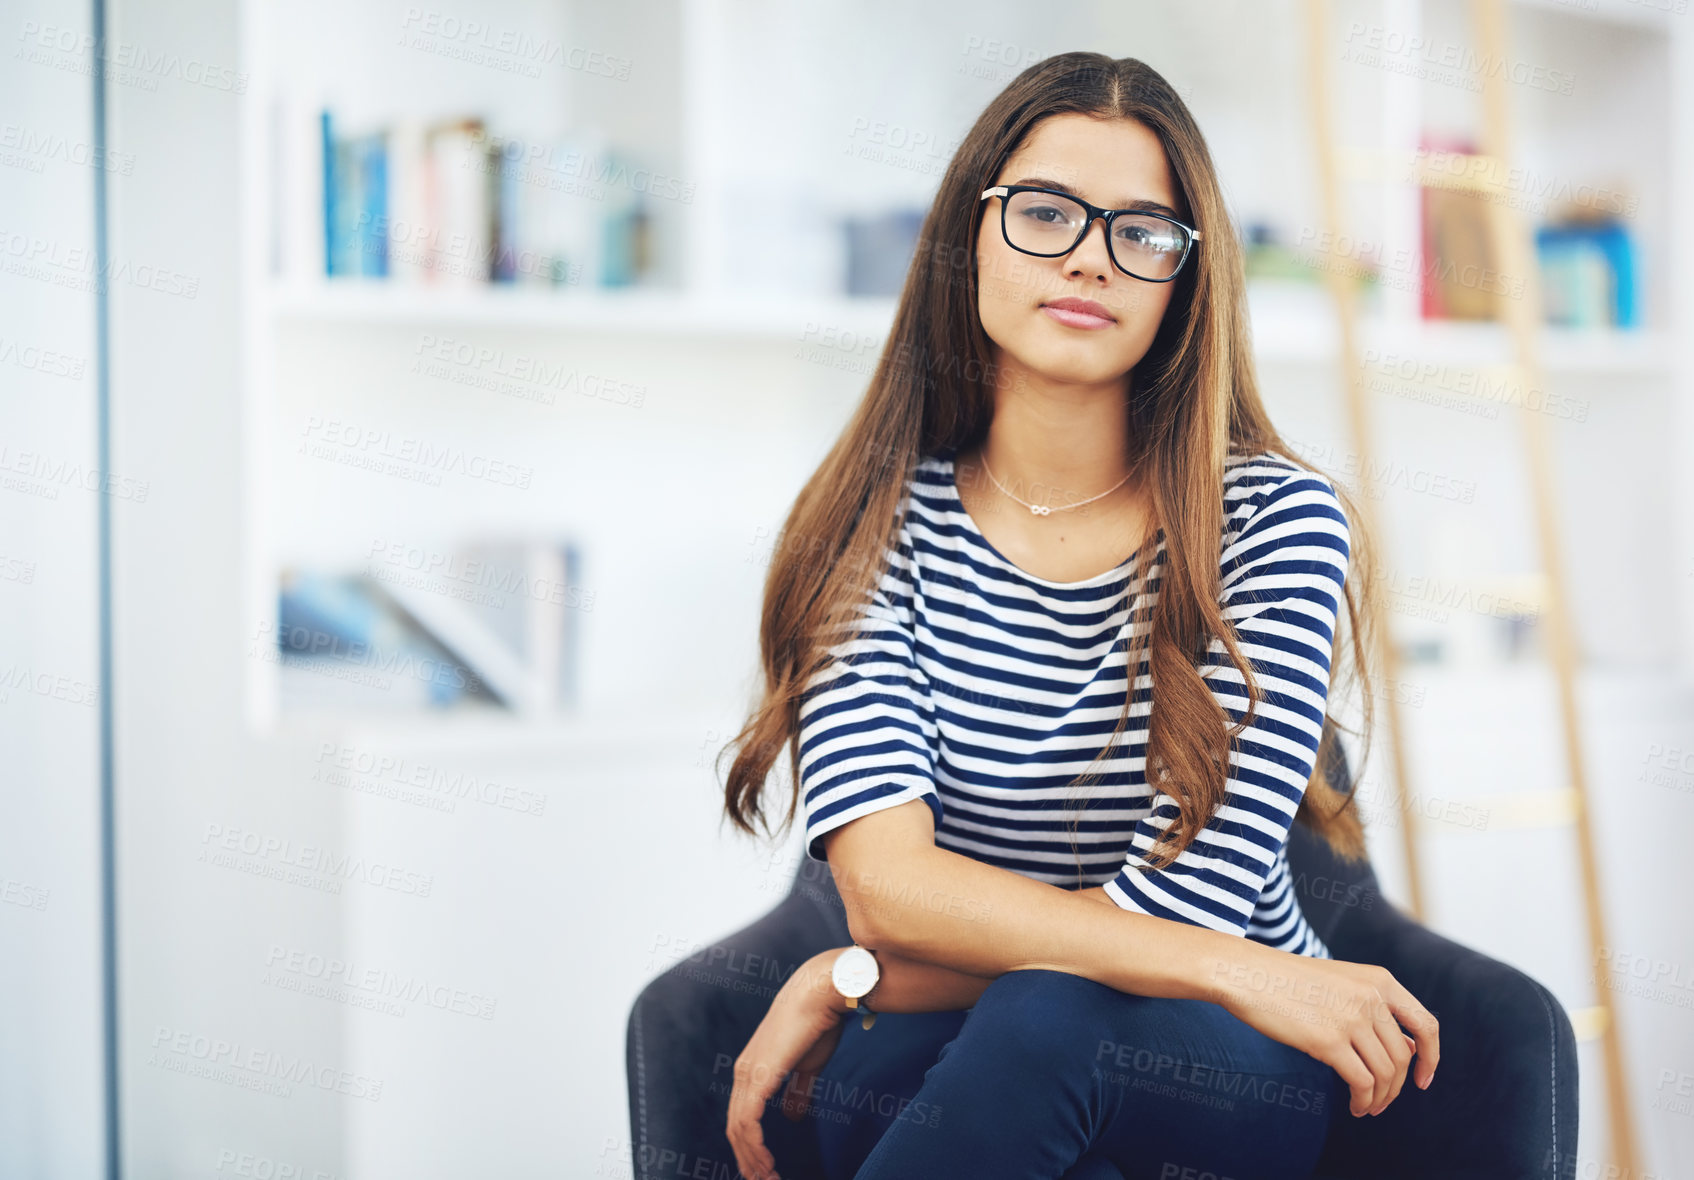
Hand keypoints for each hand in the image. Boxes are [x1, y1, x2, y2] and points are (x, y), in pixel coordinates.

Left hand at [725, 949, 852, 1179]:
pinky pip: (747, 1122)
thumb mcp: (808, 1064)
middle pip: (736, 1127)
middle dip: (749, 1160)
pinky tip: (767, 1164)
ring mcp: (747, 1074)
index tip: (766, 1170)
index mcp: (753, 1068)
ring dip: (752, 1160)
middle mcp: (744, 1072)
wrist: (821, 992)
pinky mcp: (757, 1077)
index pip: (743, 1116)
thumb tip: (791, 1117)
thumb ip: (798, 1091)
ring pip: (739, 1129)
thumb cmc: (818, 1022)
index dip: (751, 1146)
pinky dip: (755, 1148)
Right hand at [1209, 945, 1439, 1118]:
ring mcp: (1351, 1018)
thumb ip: (1375, 1009)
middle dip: (1396, 1087)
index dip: (1431, 1057)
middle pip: (1403, 1057)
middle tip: (1383, 1101)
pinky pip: (1361, 1082)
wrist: (1248, 975)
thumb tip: (1409, 1049)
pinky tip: (1355, 1106)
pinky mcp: (1329, 1041)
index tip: (1422, 1079)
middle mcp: (1371, 997)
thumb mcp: (1342, 983)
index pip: (1426, 1025)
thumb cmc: (1290, 982)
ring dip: (1380, 1098)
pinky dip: (1363, 1101)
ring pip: (1385, 1073)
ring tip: (1367, 1107)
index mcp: (1379, 980)